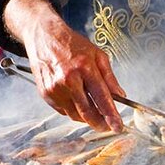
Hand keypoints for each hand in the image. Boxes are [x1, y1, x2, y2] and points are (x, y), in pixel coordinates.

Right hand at [4, 0, 125, 132]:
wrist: (44, 36)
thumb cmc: (72, 44)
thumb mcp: (97, 55)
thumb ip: (110, 77)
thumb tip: (120, 96)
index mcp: (85, 68)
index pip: (101, 98)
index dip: (111, 116)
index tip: (118, 127)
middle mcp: (68, 80)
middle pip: (87, 112)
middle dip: (100, 124)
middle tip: (107, 127)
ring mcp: (55, 88)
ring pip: (75, 115)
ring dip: (86, 117)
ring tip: (92, 110)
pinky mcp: (46, 93)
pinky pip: (63, 110)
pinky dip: (73, 110)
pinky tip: (76, 99)